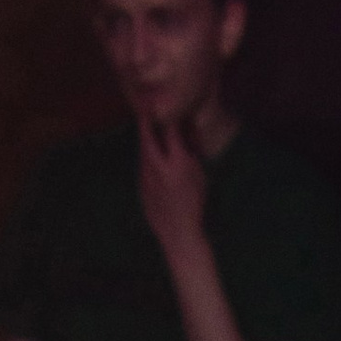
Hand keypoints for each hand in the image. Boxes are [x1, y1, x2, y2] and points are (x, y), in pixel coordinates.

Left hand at [137, 115, 209, 259]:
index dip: (167, 115)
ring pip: (143, 153)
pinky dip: (147, 160)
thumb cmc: (195, 204)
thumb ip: (191, 150)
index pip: (170, 130)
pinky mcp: (141, 189)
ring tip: (148, 132)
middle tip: (145, 109)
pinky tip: (153, 161)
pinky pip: (142, 168)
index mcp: (178, 164)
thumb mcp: (199, 175)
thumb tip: (186, 128)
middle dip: (145, 121)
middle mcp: (160, 169)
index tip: (166, 106)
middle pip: (147, 137)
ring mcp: (147, 179)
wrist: (179, 234)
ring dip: (145, 141)